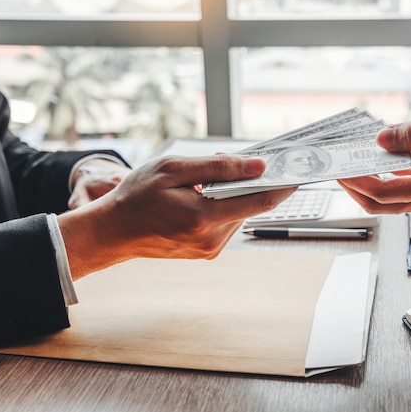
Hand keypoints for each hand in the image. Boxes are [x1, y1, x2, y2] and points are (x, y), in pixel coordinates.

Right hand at [59, 154, 295, 278]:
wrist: (113, 231)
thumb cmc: (137, 196)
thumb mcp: (173, 169)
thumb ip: (218, 167)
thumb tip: (257, 165)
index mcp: (204, 218)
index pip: (260, 201)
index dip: (283, 184)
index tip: (297, 169)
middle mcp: (212, 240)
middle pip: (250, 205)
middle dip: (248, 180)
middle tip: (232, 160)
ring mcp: (210, 249)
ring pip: (240, 213)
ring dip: (234, 193)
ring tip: (205, 180)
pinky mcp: (208, 251)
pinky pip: (227, 222)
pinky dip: (224, 205)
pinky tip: (203, 195)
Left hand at [338, 113, 410, 214]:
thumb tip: (382, 139)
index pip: (383, 193)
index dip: (356, 181)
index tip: (340, 165)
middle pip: (380, 205)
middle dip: (354, 187)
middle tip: (337, 166)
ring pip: (389, 202)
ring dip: (368, 184)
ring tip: (353, 161)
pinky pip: (402, 194)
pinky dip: (385, 180)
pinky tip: (379, 161)